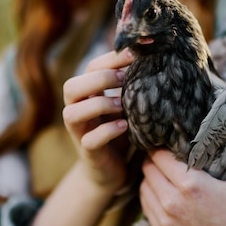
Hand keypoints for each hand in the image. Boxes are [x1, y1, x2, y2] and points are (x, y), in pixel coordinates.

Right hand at [62, 48, 133, 192]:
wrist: (114, 170)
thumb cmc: (121, 130)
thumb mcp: (126, 103)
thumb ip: (130, 84)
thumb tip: (154, 56)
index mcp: (87, 94)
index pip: (90, 68)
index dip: (110, 60)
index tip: (134, 55)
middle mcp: (77, 110)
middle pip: (71, 87)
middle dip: (99, 79)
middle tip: (125, 79)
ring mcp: (79, 132)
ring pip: (72, 113)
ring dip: (99, 105)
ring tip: (123, 105)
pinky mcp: (88, 152)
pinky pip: (89, 140)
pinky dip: (107, 131)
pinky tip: (125, 126)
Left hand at [139, 107, 225, 225]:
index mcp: (192, 186)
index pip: (158, 155)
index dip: (161, 145)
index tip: (168, 138)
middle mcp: (173, 204)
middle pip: (147, 169)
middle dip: (154, 159)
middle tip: (166, 152)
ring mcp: (167, 223)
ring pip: (143, 188)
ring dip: (150, 177)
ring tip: (165, 169)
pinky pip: (146, 208)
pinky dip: (151, 196)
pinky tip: (165, 190)